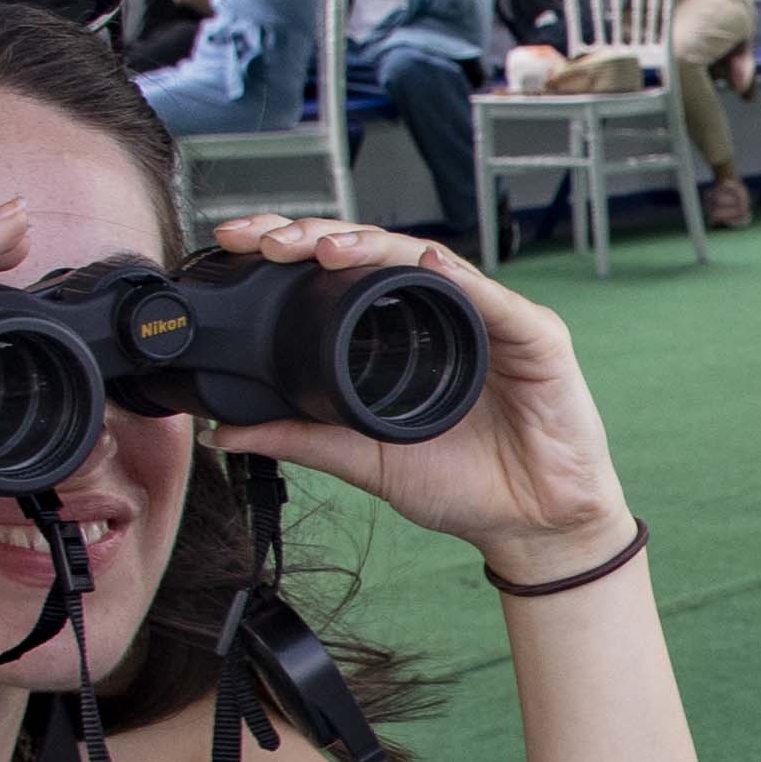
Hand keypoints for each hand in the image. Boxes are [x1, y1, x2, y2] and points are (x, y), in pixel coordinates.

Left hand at [193, 217, 626, 569]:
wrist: (532, 526)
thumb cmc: (466, 484)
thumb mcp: (364, 459)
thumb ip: (301, 437)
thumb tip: (222, 432)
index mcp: (404, 332)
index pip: (343, 273)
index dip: (294, 251)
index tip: (239, 244)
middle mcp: (446, 311)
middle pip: (378, 253)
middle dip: (320, 235)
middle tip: (269, 240)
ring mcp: (491, 317)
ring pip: (428, 262)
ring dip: (375, 248)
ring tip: (328, 247)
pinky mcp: (538, 337)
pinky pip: (495, 301)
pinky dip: (462, 281)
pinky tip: (429, 267)